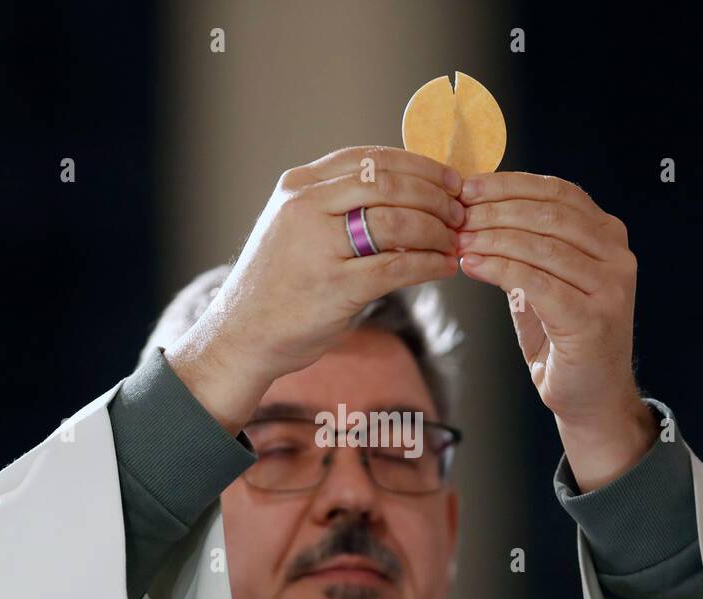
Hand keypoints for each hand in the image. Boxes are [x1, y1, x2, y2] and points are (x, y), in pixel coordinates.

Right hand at [166, 146, 464, 433]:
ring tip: (455, 241)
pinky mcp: (335, 286)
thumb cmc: (278, 283)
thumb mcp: (295, 226)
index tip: (449, 178)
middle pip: (388, 182)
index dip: (418, 165)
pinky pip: (398, 265)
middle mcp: (305, 207)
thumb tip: (405, 187)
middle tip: (461, 211)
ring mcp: (318, 246)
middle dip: (435, 195)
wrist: (241, 335)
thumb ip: (337, 203)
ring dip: (437, 230)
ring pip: (397, 220)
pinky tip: (445, 267)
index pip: (370, 159)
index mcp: (298, 186)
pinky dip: (430, 264)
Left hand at [456, 172, 655, 489]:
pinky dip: (499, 268)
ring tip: (457, 240)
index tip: (468, 186)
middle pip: (548, 214)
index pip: (558, 193)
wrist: (591, 397)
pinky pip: (536, 282)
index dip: (510, 185)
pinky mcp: (593, 319)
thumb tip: (476, 210)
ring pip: (541, 245)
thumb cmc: (564, 339)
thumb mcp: (544, 280)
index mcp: (608, 237)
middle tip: (456, 215)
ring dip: (492, 238)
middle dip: (495, 211)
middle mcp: (617, 256)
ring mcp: (610, 288)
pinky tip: (472, 265)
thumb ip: (524, 246)